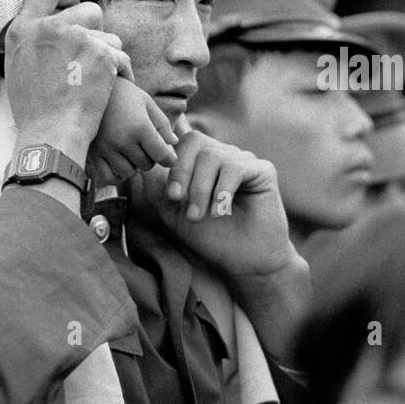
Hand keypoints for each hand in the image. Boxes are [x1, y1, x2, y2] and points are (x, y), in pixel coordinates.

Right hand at [4, 0, 129, 159]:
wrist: (51, 134)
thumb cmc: (34, 109)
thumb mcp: (17, 65)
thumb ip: (32, 39)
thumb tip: (49, 22)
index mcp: (24, 28)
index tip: (72, 6)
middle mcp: (50, 27)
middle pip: (89, 9)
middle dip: (95, 31)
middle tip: (89, 57)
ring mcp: (78, 38)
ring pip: (108, 35)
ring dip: (107, 54)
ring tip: (94, 80)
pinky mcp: (102, 53)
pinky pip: (120, 55)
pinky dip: (120, 71)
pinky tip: (109, 87)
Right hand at [92, 78, 177, 184]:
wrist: (90, 87)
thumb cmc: (123, 93)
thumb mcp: (146, 102)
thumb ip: (162, 124)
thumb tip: (174, 143)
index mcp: (140, 126)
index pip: (162, 155)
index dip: (169, 158)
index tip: (168, 155)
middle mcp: (123, 140)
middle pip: (146, 165)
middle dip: (149, 158)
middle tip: (144, 146)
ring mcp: (106, 148)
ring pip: (128, 173)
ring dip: (133, 166)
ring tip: (130, 152)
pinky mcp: (92, 153)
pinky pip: (108, 177)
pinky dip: (116, 175)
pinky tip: (118, 163)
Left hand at [133, 131, 296, 278]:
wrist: (244, 262)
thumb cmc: (210, 237)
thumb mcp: (173, 213)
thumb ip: (157, 187)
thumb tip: (142, 163)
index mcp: (201, 161)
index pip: (180, 140)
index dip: (168, 157)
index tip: (168, 191)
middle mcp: (222, 155)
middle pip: (194, 142)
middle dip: (180, 171)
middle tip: (176, 200)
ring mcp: (242, 160)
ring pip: (212, 156)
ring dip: (200, 188)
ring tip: (197, 216)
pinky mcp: (263, 170)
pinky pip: (235, 167)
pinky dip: (222, 191)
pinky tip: (219, 212)